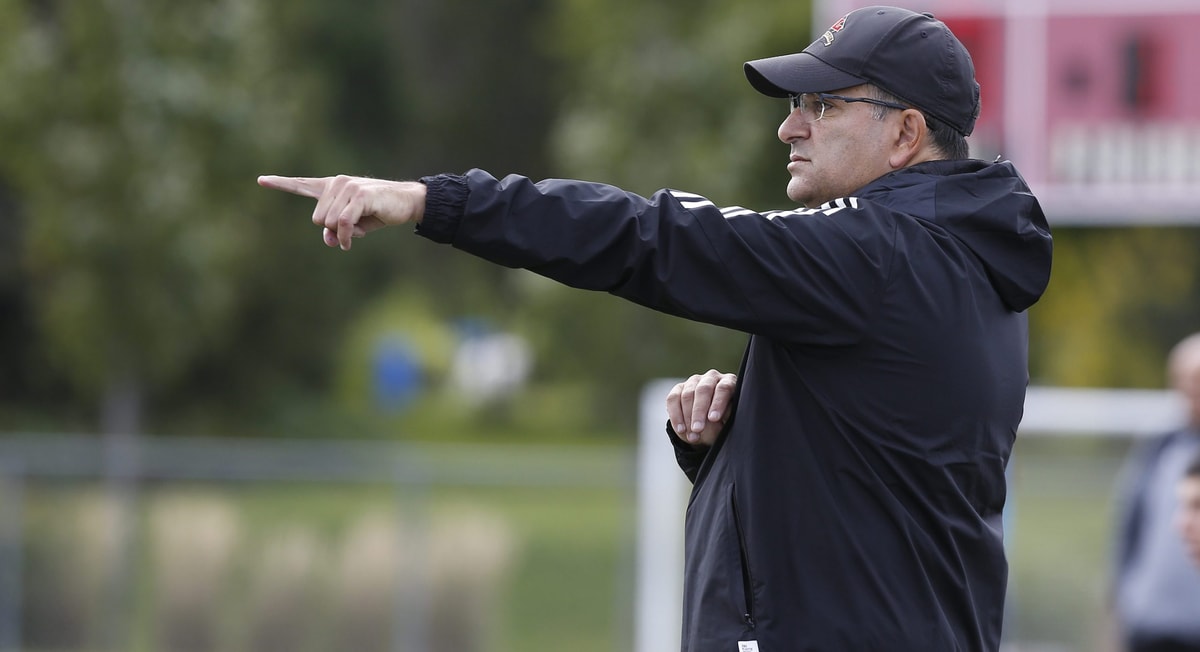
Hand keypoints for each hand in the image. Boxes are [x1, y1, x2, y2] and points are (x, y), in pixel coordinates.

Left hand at [257, 174, 426, 250]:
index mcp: (332, 187)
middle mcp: (336, 183)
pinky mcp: (359, 196)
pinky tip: (354, 239)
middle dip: (333, 230)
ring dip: (344, 233)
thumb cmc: (378, 212)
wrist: (406, 202)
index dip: (281, 183)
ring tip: (361, 226)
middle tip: (354, 227)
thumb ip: (335, 230)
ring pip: (329, 223)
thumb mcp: (354, 225)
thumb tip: (329, 239)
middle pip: (318, 219)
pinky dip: (347, 236)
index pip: (302, 184)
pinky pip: (342, 223)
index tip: (261, 180)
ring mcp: (347, 187)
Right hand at [666, 370, 737, 446]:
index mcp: (728, 382)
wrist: (711, 427)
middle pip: (703, 390)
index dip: (717, 403)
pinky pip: (673, 399)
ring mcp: (694, 381)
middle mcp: (711, 378)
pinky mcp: (679, 388)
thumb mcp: (728, 423)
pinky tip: (681, 429)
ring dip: (688, 417)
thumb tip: (711, 419)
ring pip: (687, 395)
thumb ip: (722, 419)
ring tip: (692, 436)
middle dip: (699, 411)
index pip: (723, 388)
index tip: (713, 419)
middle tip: (698, 429)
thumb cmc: (724, 422)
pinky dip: (676, 416)